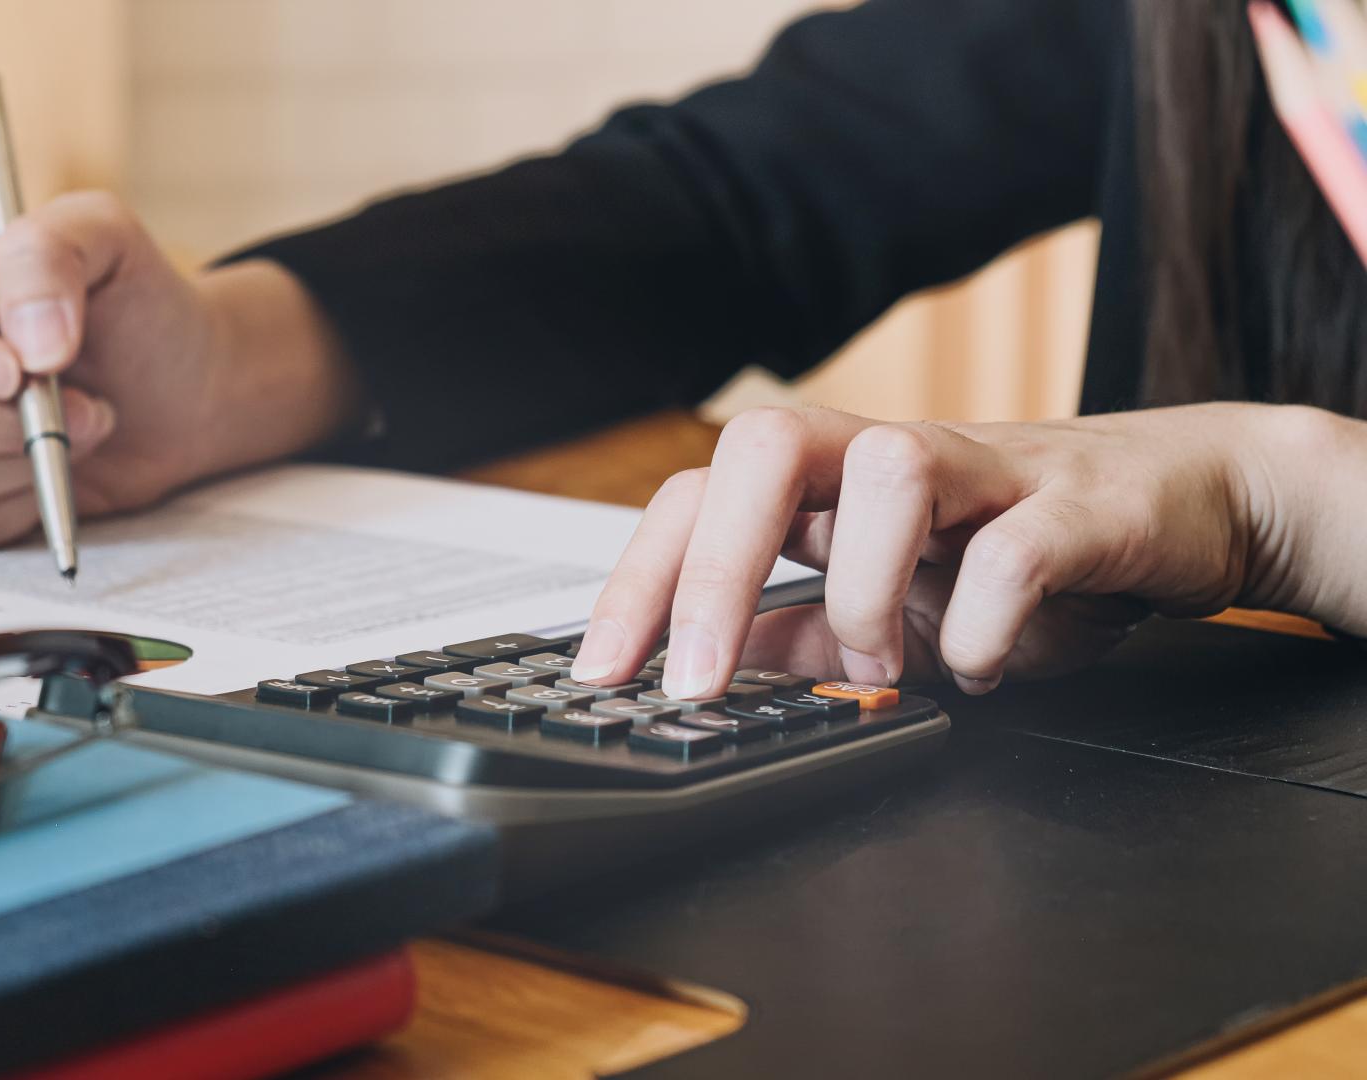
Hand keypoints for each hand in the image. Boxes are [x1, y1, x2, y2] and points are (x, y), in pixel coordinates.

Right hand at [0, 193, 359, 549]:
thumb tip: (27, 346)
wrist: (176, 389)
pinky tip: (52, 465)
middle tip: (72, 396)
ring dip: (22, 458)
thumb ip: (48, 255)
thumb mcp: (104, 236)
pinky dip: (20, 502)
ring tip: (80, 423)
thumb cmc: (130, 303)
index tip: (11, 367)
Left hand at [570, 403, 1323, 697]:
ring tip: (882, 668)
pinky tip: (983, 668)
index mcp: (832, 483)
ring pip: (891, 468)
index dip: (639, 578)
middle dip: (710, 566)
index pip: (700, 493)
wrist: (1187, 503)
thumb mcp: (892, 606)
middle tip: (695, 681)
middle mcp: (893, 458)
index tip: (603, 674)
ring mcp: (988, 469)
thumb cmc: (1024, 551)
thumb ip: (802, 634)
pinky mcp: (1081, 505)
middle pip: (765, 442)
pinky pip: (1018, 546)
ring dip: (863, 590)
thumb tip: (709, 676)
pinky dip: (987, 624)